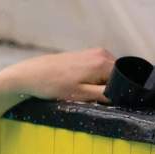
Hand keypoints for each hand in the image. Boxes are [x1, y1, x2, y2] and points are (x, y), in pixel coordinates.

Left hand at [0, 48, 114, 102]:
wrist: (29, 75)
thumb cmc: (53, 85)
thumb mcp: (81, 95)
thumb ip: (105, 94)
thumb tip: (124, 95)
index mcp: (104, 62)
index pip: (124, 79)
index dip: (118, 92)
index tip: (105, 101)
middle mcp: (102, 53)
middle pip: (116, 75)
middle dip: (107, 88)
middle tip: (90, 97)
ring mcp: (93, 52)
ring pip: (106, 73)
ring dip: (98, 84)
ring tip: (80, 90)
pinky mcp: (83, 54)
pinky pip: (96, 69)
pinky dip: (91, 79)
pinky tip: (75, 84)